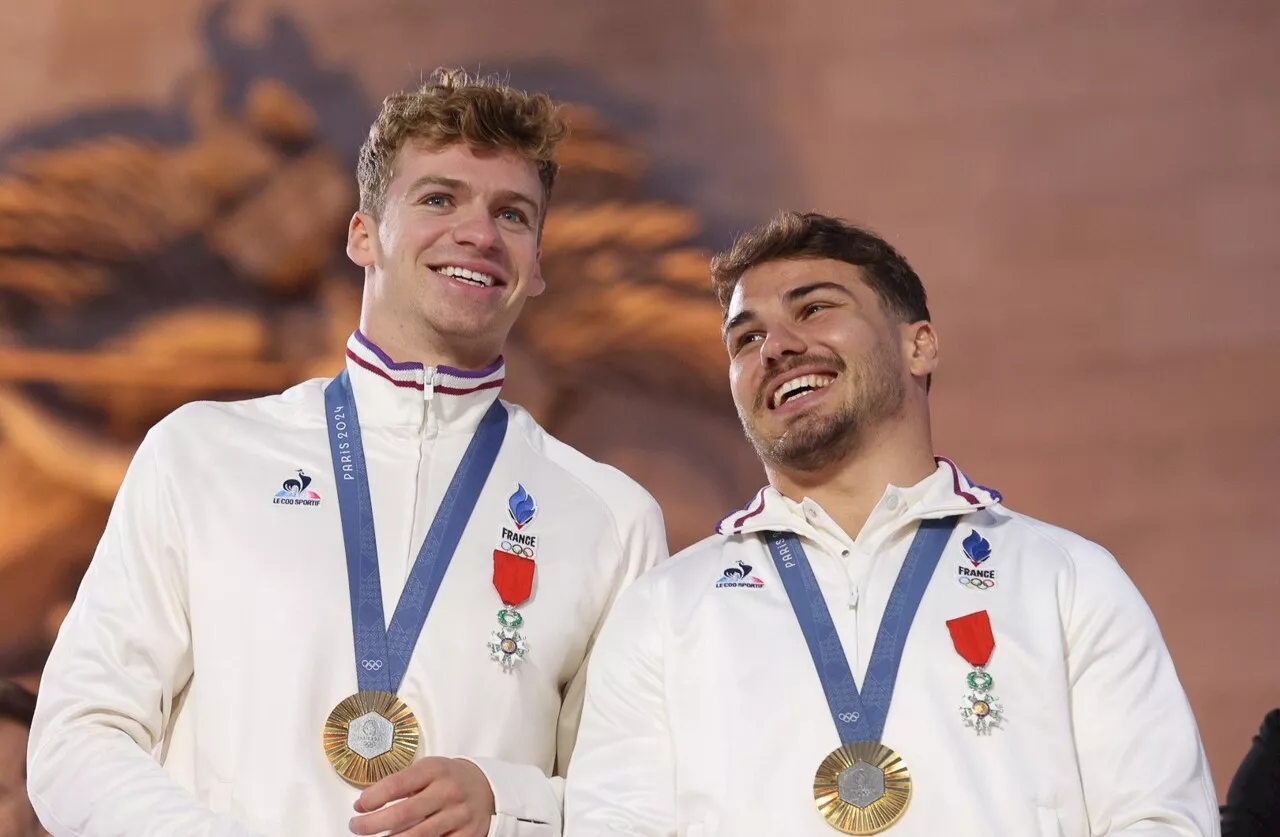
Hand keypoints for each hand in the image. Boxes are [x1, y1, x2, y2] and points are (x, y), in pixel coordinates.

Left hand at [349, 757, 494, 835]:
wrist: (488, 787)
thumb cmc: (450, 778)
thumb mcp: (428, 769)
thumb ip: (400, 783)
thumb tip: (364, 803)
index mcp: (435, 770)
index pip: (396, 784)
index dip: (373, 797)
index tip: (359, 806)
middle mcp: (447, 791)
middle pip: (403, 813)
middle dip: (373, 824)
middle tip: (357, 827)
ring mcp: (458, 815)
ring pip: (417, 835)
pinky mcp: (467, 834)